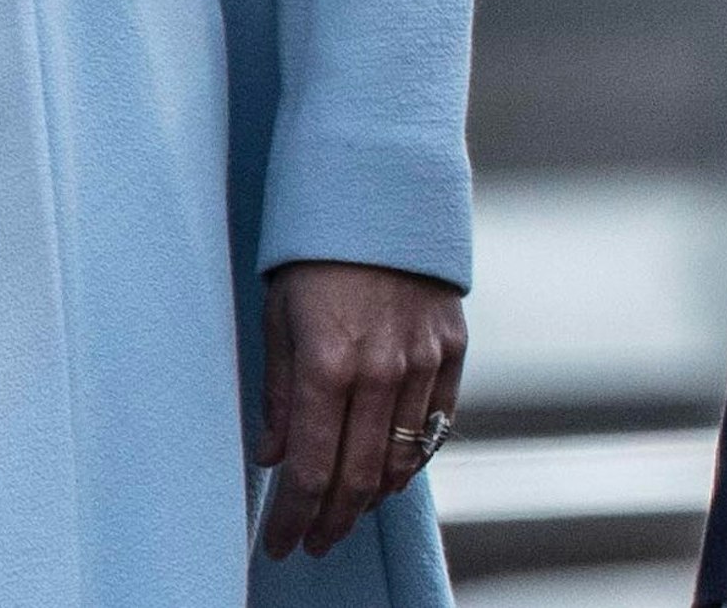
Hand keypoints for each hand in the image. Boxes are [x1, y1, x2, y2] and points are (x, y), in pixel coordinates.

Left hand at [256, 259, 465, 560]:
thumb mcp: (277, 309)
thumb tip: (274, 454)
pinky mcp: (453, 349)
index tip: (281, 543)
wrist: (379, 184)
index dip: (295, 516)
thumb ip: (279, 388)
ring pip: (401, 460)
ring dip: (371, 495)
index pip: (311, 468)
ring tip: (345, 511)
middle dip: (332, 520)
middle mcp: (380, 370)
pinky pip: (434, 426)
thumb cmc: (313, 244)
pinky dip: (410, 457)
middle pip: (358, 477)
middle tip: (313, 541)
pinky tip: (388, 471)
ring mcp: (423, 362)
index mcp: (327, 361)